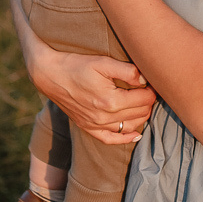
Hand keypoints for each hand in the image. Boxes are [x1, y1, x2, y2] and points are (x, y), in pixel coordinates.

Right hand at [26, 42, 156, 144]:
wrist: (50, 75)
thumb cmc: (76, 65)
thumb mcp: (103, 61)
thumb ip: (127, 71)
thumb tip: (146, 79)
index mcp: (111, 100)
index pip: (144, 99)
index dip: (152, 90)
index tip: (151, 82)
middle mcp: (104, 117)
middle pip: (140, 114)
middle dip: (148, 102)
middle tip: (148, 90)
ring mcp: (96, 125)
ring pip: (130, 127)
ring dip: (141, 116)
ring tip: (142, 103)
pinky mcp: (88, 127)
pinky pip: (111, 140)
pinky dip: (126, 138)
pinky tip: (136, 134)